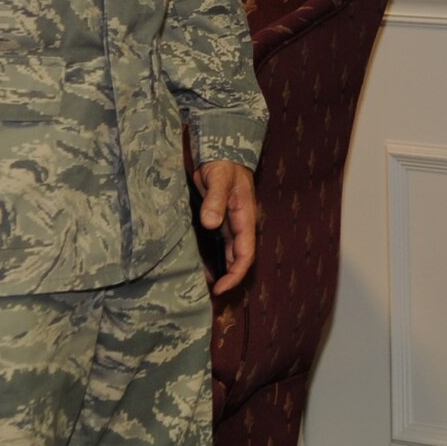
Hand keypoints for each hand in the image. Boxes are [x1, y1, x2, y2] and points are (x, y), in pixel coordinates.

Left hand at [192, 159, 257, 294]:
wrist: (222, 153)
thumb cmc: (223, 165)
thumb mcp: (219, 179)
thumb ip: (215, 200)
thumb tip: (210, 223)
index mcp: (245, 218)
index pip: (246, 253)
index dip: (236, 273)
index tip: (221, 287)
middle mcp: (240, 225)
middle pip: (239, 258)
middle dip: (227, 277)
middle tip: (208, 292)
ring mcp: (231, 224)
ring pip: (229, 253)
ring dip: (220, 269)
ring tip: (203, 283)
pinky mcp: (221, 221)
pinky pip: (219, 244)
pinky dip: (213, 257)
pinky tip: (200, 265)